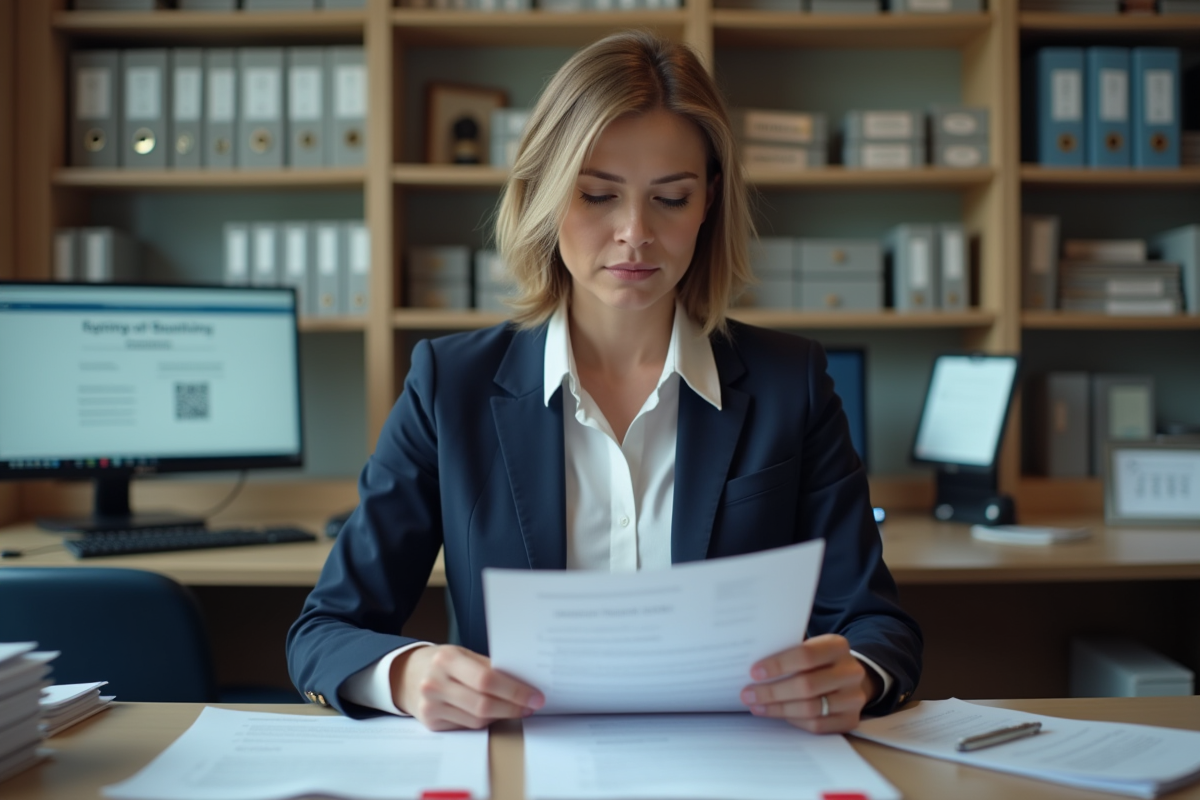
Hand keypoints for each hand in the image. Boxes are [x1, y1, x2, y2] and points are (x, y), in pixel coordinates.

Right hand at [391, 644, 544, 730]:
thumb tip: (522, 681)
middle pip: (483, 704)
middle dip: (513, 707)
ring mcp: (431, 706)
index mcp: (447, 660)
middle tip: (531, 706)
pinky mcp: (430, 723)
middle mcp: (435, 684)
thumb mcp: (461, 654)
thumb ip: (488, 667)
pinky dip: (484, 722)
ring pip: (477, 720)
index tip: (535, 696)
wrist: (406, 675)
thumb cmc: (442, 662)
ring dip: (501, 716)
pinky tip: (493, 714)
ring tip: (515, 709)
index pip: (486, 679)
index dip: (514, 690)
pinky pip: (466, 727)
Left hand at [740, 634, 878, 733]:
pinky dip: (793, 721)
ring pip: (810, 708)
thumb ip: (788, 653)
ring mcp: (854, 698)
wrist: (847, 676)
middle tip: (748, 694)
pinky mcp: (851, 719)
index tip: (754, 672)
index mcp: (838, 646)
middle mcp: (850, 672)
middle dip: (772, 692)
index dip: (778, 665)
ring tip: (756, 706)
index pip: (806, 655)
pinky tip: (776, 714)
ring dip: (778, 709)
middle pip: (807, 685)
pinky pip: (817, 725)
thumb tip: (752, 668)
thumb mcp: (809, 647)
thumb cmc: (818, 661)